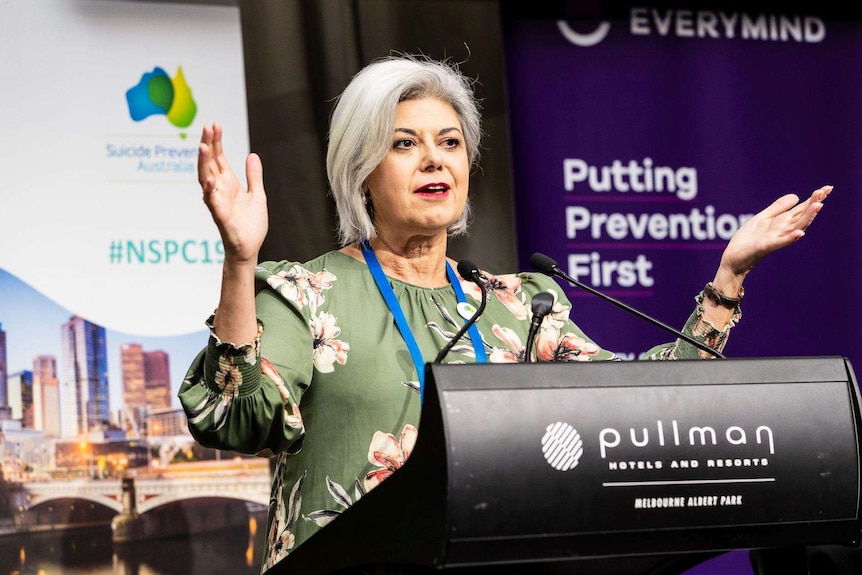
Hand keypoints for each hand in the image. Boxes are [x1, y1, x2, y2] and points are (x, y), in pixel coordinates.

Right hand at [198, 122, 267, 263]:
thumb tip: (252, 155)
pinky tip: (210, 179)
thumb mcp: (257, 194)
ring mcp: (218, 202)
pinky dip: (210, 191)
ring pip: (205, 179)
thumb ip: (254, 176)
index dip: (216, 141)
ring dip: (203, 163)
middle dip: (208, 145)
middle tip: (208, 126)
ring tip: (202, 146)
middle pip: (209, 163)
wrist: (249, 247)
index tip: (215, 124)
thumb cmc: (250, 223)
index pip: (218, 158)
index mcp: (228, 183)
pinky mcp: (220, 216)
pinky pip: (212, 202)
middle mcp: (219, 189)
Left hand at [718, 185, 832, 278]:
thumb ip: (778, 208)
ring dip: (807, 217)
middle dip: (813, 204)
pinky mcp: (766, 247)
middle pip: (802, 216)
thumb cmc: (748, 240)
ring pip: (796, 227)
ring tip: (818, 205)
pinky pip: (780, 242)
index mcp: (782, 222)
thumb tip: (796, 196)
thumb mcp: (762, 218)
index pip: (801, 209)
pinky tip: (800, 233)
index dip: (814, 199)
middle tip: (825, 192)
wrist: (733, 258)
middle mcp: (783, 230)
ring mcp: (776, 239)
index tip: (827, 188)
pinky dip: (790, 238)